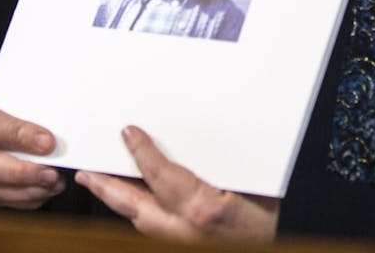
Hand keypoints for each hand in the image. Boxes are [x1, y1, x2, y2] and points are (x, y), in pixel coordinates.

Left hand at [75, 126, 278, 242]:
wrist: (287, 243)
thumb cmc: (277, 217)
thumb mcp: (254, 181)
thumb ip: (222, 163)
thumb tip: (196, 139)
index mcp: (204, 210)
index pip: (160, 176)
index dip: (141, 153)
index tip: (128, 133)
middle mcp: (188, 233)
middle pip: (136, 209)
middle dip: (107, 190)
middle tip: (87, 173)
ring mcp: (186, 244)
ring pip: (142, 224)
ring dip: (120, 204)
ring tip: (102, 185)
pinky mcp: (188, 248)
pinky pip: (156, 232)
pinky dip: (141, 217)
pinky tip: (139, 206)